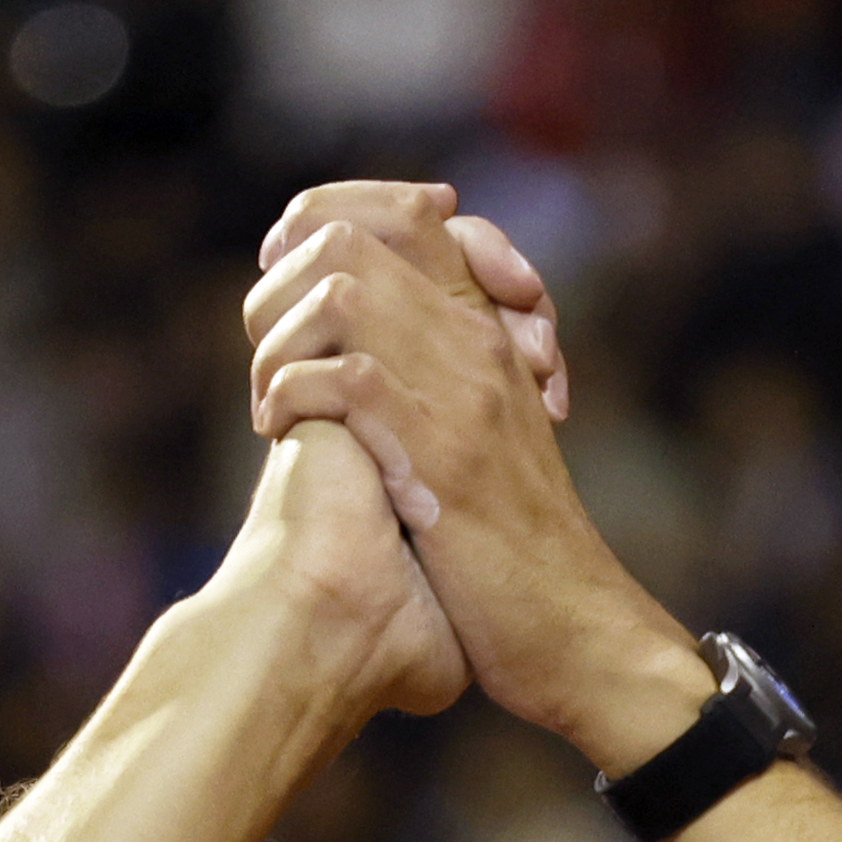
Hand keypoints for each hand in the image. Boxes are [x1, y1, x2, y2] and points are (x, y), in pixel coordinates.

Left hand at [242, 185, 711, 774]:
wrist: (577, 628)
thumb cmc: (520, 552)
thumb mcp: (485, 444)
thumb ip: (440, 383)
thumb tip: (361, 353)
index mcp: (491, 335)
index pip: (411, 214)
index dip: (329, 219)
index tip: (283, 275)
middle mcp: (479, 344)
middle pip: (355, 235)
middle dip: (280, 281)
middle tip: (263, 347)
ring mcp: (462, 394)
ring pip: (342, 291)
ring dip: (279, 338)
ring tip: (270, 398)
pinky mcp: (439, 456)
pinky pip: (346, 378)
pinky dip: (295, 394)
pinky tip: (281, 435)